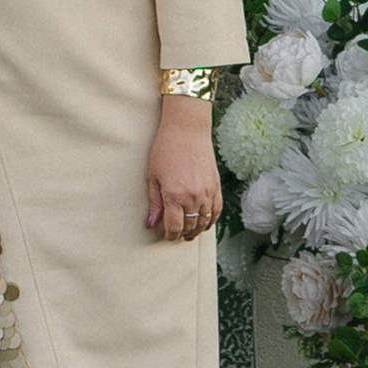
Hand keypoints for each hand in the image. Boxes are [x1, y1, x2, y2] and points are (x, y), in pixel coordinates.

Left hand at [145, 95, 221, 240]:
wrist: (186, 130)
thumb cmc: (165, 149)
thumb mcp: (153, 176)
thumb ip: (154, 203)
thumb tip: (151, 224)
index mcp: (175, 195)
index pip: (175, 227)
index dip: (170, 236)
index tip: (167, 237)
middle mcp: (193, 197)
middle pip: (190, 226)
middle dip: (182, 234)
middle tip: (176, 235)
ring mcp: (207, 192)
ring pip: (204, 221)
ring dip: (197, 230)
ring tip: (190, 232)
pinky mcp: (216, 186)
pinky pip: (216, 211)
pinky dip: (211, 220)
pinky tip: (204, 222)